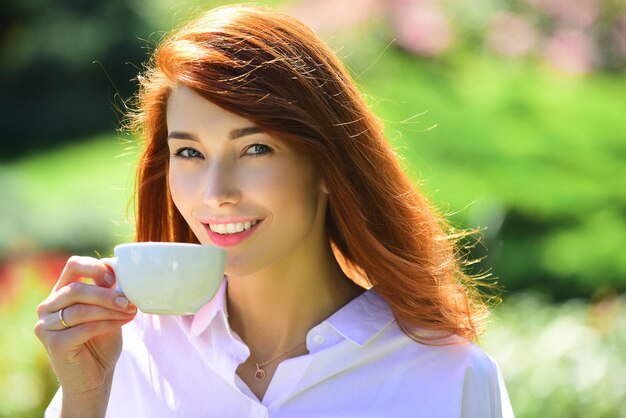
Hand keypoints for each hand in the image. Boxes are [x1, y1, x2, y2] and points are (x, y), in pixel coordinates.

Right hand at [34, 256, 136, 411]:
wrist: (96, 377)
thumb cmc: (102, 340)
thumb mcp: (108, 309)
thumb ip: (109, 290)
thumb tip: (118, 266)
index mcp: (60, 292)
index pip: (73, 265)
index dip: (95, 267)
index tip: (115, 278)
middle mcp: (48, 307)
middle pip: (76, 289)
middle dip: (107, 294)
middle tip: (129, 301)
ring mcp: (46, 326)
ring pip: (80, 309)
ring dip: (110, 309)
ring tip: (130, 312)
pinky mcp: (54, 344)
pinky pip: (84, 328)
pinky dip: (107, 323)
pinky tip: (123, 322)